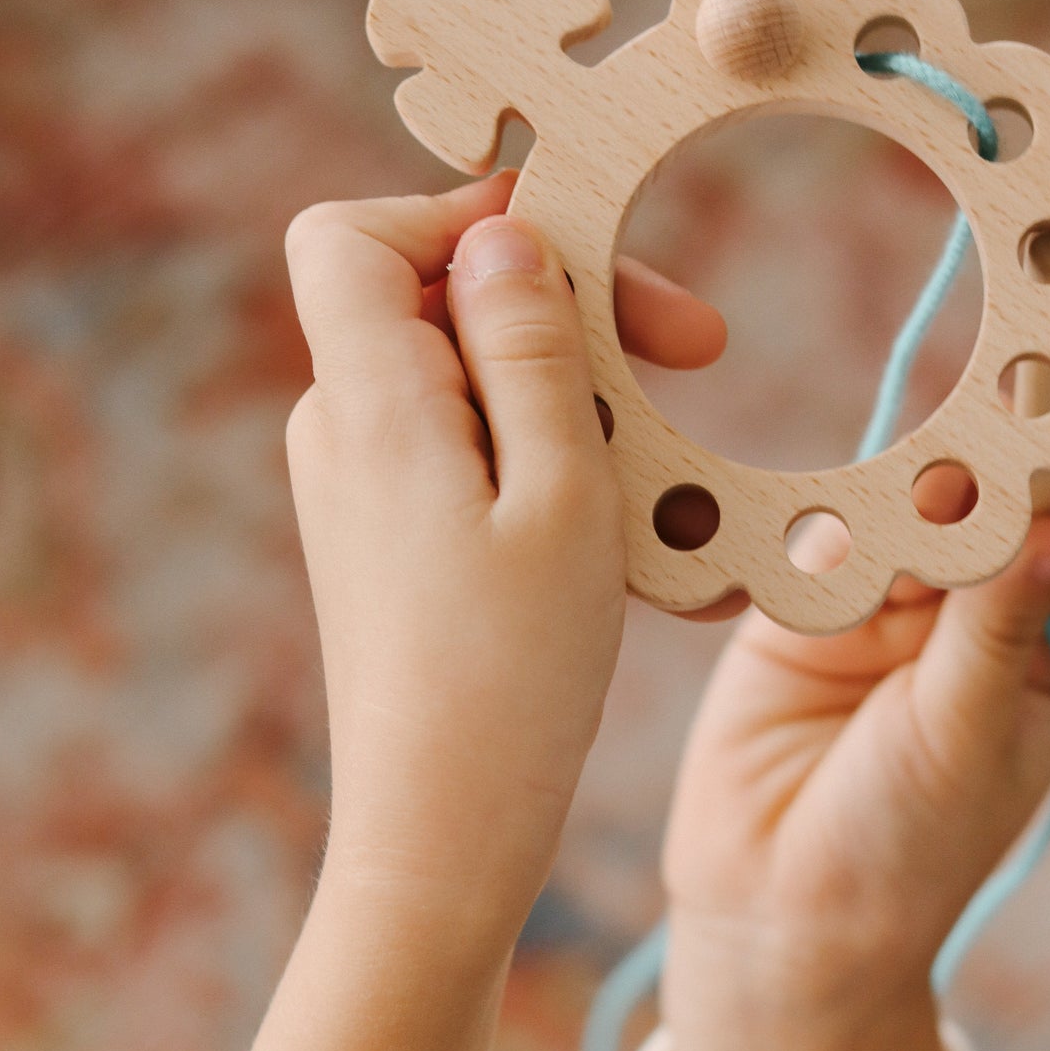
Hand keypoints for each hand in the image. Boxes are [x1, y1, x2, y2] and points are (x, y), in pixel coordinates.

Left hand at [250, 171, 724, 1050]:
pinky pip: (471, 439)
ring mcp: (362, 478)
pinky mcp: (390, 524)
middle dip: (568, 304)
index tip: (573, 245)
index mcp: (371, 402)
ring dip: (578, 388)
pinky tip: (626, 513)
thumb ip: (530, 345)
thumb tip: (501, 231)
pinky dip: (550, 448)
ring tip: (671, 463)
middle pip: (436, 294)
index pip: (351, 235)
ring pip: (472, 369)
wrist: (440, 836)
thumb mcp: (561, 490)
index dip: (455, 214)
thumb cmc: (513, 675)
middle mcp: (345, 426)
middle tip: (703, 347)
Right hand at [659, 457, 1049, 1050]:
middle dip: (993, 463)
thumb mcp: (968, 731)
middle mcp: (972, 622)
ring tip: (927, 479)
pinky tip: (840, 540)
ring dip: (912, 491)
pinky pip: (823, 540)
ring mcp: (886, 610)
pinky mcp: (805, 609)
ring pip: (906, 514)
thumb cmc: (905, 845)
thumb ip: (999, 622)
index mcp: (1046, 657)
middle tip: (994, 404)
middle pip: (993, 512)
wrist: (772, 906)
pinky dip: (830, 529)